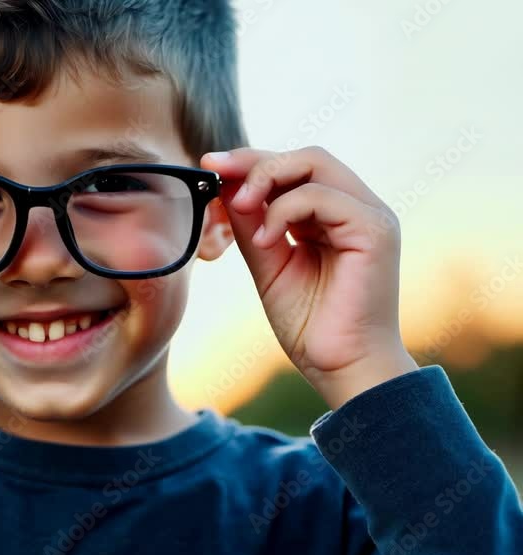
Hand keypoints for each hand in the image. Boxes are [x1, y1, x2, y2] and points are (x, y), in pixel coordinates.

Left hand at [202, 147, 417, 408]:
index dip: (252, 161)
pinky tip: (265, 239)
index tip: (210, 164)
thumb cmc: (311, 325)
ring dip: (265, 178)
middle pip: (307, 157)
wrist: (342, 368)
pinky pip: (321, 196)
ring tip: (238, 209)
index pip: (296, 168)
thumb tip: (227, 187)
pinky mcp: (375, 230)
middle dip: (255, 160)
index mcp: (337, 216)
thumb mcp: (269, 266)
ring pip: (314, 164)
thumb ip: (253, 226)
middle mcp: (359, 209)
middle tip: (215, 171)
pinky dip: (283, 210)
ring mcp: (371, 216)